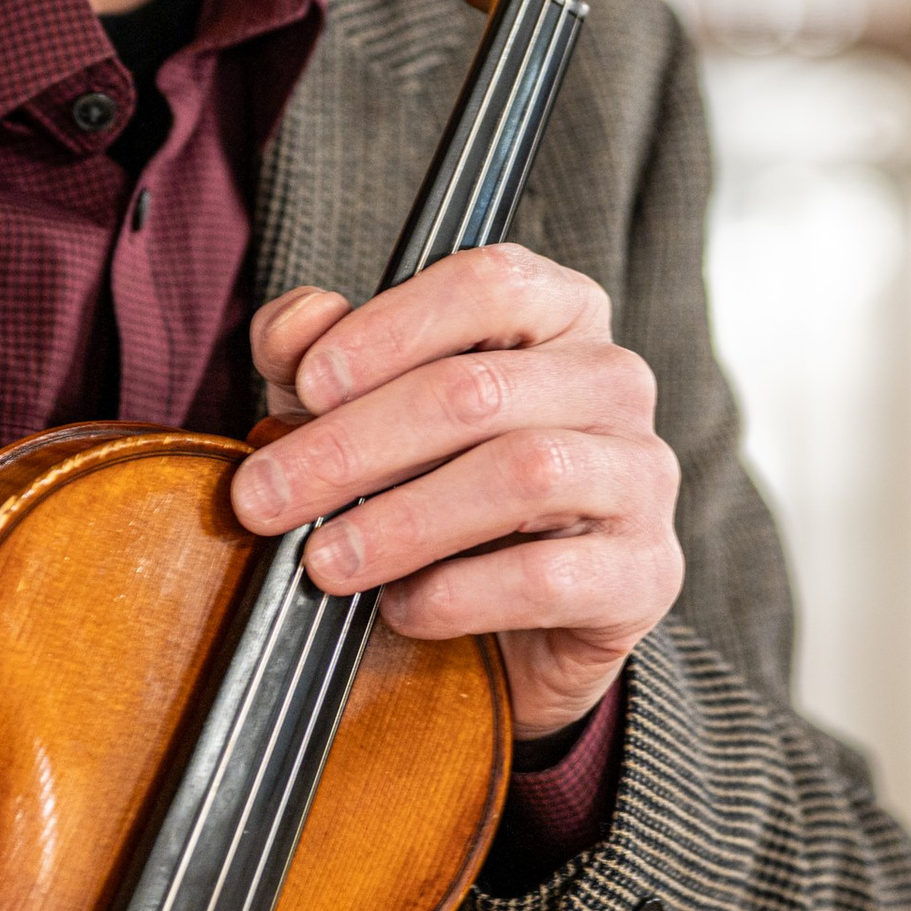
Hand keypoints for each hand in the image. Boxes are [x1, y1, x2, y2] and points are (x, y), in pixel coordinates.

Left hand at [233, 246, 681, 740]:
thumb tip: (301, 325)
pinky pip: (550, 576)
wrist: (506, 627)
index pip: (489, 283)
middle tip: (265, 497)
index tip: (309, 385)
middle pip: (482, 389)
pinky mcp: (646, 573)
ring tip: (323, 561)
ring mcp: (642, 476)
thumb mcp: (355, 409)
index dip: (391, 329)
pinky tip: (401, 608)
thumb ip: (315, 354)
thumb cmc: (429, 484)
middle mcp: (613, 380)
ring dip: (402, 521)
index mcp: (557, 312)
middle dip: (353, 445)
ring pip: (525, 473)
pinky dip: (459, 595)